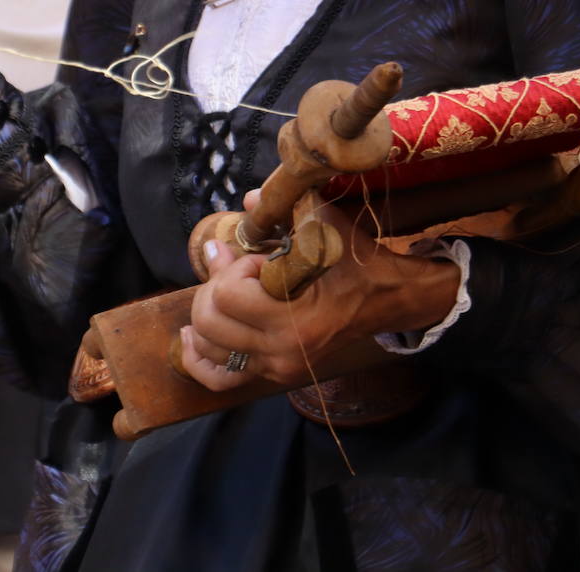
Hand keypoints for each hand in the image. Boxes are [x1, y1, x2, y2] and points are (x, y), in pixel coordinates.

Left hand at [179, 191, 461, 391]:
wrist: (386, 300)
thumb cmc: (358, 261)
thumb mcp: (325, 227)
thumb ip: (283, 210)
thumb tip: (245, 200)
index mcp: (296, 320)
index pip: (227, 295)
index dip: (235, 266)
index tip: (260, 256)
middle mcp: (282, 353)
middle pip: (208, 321)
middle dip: (214, 286)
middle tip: (236, 269)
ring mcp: (276, 369)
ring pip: (207, 347)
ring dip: (204, 313)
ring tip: (222, 291)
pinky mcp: (273, 375)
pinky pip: (218, 378)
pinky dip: (199, 358)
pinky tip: (193, 335)